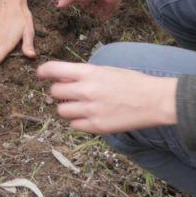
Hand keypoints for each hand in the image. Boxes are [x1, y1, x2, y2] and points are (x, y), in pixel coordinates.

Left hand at [37, 61, 176, 133]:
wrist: (154, 100)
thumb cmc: (131, 82)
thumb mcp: (105, 70)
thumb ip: (83, 74)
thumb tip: (62, 78)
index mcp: (89, 73)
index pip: (54, 69)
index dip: (43, 71)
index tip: (40, 74)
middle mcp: (86, 91)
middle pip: (54, 92)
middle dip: (59, 91)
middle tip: (68, 92)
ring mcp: (91, 110)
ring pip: (62, 111)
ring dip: (67, 108)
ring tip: (80, 106)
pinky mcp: (97, 127)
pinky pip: (74, 126)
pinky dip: (78, 122)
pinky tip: (89, 116)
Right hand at [57, 0, 124, 19]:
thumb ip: (67, 0)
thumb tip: (57, 5)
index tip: (72, 4)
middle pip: (89, 0)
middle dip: (86, 5)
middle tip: (82, 11)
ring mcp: (102, 0)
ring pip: (98, 6)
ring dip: (95, 11)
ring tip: (91, 16)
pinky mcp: (110, 6)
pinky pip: (106, 12)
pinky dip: (104, 16)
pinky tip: (101, 21)